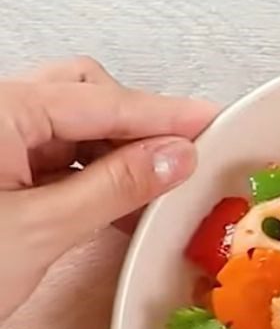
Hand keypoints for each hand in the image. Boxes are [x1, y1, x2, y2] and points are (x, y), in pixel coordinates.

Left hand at [0, 57, 217, 320]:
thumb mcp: (42, 230)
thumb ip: (114, 187)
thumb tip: (173, 157)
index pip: (99, 102)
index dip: (161, 113)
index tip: (209, 120)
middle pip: (86, 98)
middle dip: (137, 125)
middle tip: (181, 157)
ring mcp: (0, 147)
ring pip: (77, 131)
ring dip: (122, 156)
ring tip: (160, 190)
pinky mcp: (4, 176)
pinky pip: (64, 162)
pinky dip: (100, 180)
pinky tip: (125, 206)